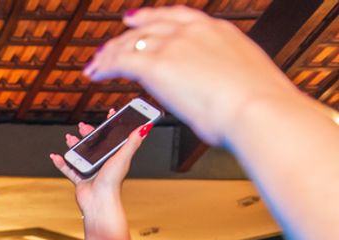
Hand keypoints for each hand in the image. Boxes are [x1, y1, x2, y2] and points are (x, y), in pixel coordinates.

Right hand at [48, 113, 148, 212]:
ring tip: (69, 138)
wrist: (99, 201)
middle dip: (89, 134)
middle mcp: (103, 163)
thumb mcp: (123, 157)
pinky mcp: (80, 180)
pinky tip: (56, 156)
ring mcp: (91, 171)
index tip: (112, 112)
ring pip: (81, 154)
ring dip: (74, 146)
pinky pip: (69, 169)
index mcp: (114, 156)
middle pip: (95, 144)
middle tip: (82, 126)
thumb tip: (146, 126)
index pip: (115, 136)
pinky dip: (62, 163)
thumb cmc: (112, 182)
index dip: (113, 124)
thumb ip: (133, 141)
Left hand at [84, 7, 300, 148]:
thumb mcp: (244, 79)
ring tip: (95, 67)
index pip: (177, 17)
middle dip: (123, 39)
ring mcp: (174, 45)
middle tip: (107, 50)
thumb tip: (220, 91)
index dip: (152, 18)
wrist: (257, 108)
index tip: (136, 19)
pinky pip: (120, 62)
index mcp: (219, 31)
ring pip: (130, 44)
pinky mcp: (156, 65)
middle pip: (148, 29)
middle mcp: (194, 32)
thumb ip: (224, 77)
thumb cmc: (259, 105)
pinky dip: (104, 67)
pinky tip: (95, 74)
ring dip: (108, 56)